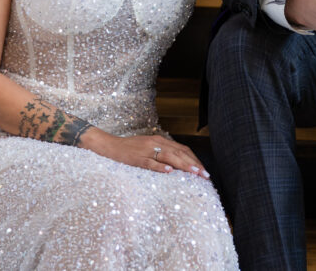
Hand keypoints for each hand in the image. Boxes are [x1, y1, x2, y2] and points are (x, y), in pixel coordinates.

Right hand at [80, 129, 209, 177]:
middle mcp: (156, 143)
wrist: (110, 145)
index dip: (194, 159)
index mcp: (160, 140)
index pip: (182, 149)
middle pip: (179, 152)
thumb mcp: (149, 148)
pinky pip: (150, 163)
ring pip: (169, 156)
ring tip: (194, 173)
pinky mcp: (137, 158)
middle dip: (194, 164)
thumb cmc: (130, 149)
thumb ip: (163, 154)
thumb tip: (178, 166)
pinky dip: (160, 167)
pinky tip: (170, 171)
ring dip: (183, 165)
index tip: (204, 170)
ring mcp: (147, 150)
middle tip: (205, 175)